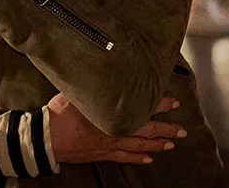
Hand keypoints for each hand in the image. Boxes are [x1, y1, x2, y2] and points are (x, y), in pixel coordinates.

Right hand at [48, 94, 186, 164]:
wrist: (46, 138)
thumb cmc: (61, 112)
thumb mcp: (80, 91)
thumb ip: (97, 83)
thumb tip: (106, 67)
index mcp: (113, 113)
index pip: (143, 107)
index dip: (160, 104)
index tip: (175, 102)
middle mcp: (116, 130)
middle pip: (147, 130)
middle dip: (167, 129)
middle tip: (182, 130)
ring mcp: (110, 144)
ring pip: (140, 146)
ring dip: (157, 145)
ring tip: (171, 144)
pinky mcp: (102, 154)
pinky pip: (124, 158)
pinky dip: (138, 159)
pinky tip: (148, 160)